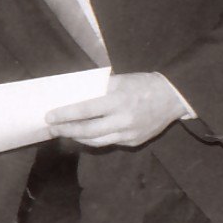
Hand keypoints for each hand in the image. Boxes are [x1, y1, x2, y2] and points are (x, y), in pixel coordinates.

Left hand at [46, 71, 187, 147]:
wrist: (173, 97)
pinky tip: (84, 135)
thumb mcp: (121, 80)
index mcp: (119, 100)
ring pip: (96, 141)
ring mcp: (129, 134)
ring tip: (64, 132)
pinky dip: (94, 139)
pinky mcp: (133, 142)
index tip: (50, 116)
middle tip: (51, 128)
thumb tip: (74, 96)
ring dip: (77, 138)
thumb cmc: (144, 84)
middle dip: (66, 130)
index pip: (85, 110)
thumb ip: (99, 89)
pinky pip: (108, 142)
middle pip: (88, 131)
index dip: (65, 115)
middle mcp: (123, 120)